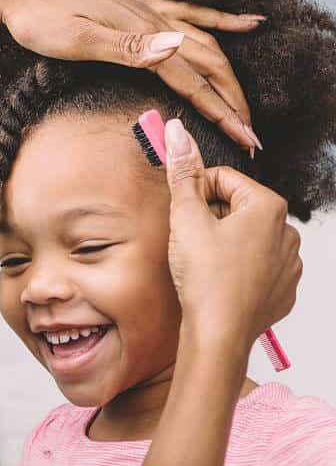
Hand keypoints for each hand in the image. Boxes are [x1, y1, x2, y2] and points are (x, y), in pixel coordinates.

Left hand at [0, 0, 263, 151]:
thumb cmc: (40, 18)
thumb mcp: (78, 39)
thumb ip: (127, 48)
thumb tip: (175, 50)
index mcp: (143, 35)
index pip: (194, 81)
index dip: (222, 112)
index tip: (245, 139)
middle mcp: (154, 22)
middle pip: (209, 65)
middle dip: (233, 101)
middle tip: (251, 134)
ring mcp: (148, 14)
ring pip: (206, 44)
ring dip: (230, 75)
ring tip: (246, 103)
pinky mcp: (138, 10)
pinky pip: (191, 14)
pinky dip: (221, 21)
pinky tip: (244, 24)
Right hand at [162, 117, 301, 352]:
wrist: (218, 334)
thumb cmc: (205, 278)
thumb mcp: (185, 218)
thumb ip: (182, 173)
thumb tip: (177, 132)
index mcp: (267, 206)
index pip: (223, 180)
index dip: (195, 194)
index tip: (182, 213)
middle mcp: (287, 231)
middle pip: (236, 209)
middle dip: (211, 220)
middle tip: (189, 243)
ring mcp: (289, 263)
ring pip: (247, 238)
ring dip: (224, 244)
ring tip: (203, 266)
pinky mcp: (283, 289)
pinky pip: (258, 267)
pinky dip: (238, 270)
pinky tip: (219, 282)